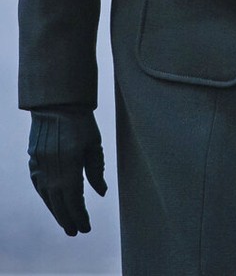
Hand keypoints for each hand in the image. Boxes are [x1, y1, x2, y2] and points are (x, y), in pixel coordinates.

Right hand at [28, 107, 106, 235]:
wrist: (56, 103)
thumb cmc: (81, 121)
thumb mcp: (94, 144)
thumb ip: (96, 170)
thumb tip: (101, 192)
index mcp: (69, 168)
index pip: (75, 200)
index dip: (80, 216)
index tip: (86, 228)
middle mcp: (52, 171)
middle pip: (59, 203)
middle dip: (68, 219)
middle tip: (76, 232)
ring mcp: (40, 166)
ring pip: (47, 197)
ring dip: (56, 211)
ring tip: (65, 222)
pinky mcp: (33, 160)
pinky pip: (38, 185)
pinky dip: (45, 197)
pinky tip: (51, 201)